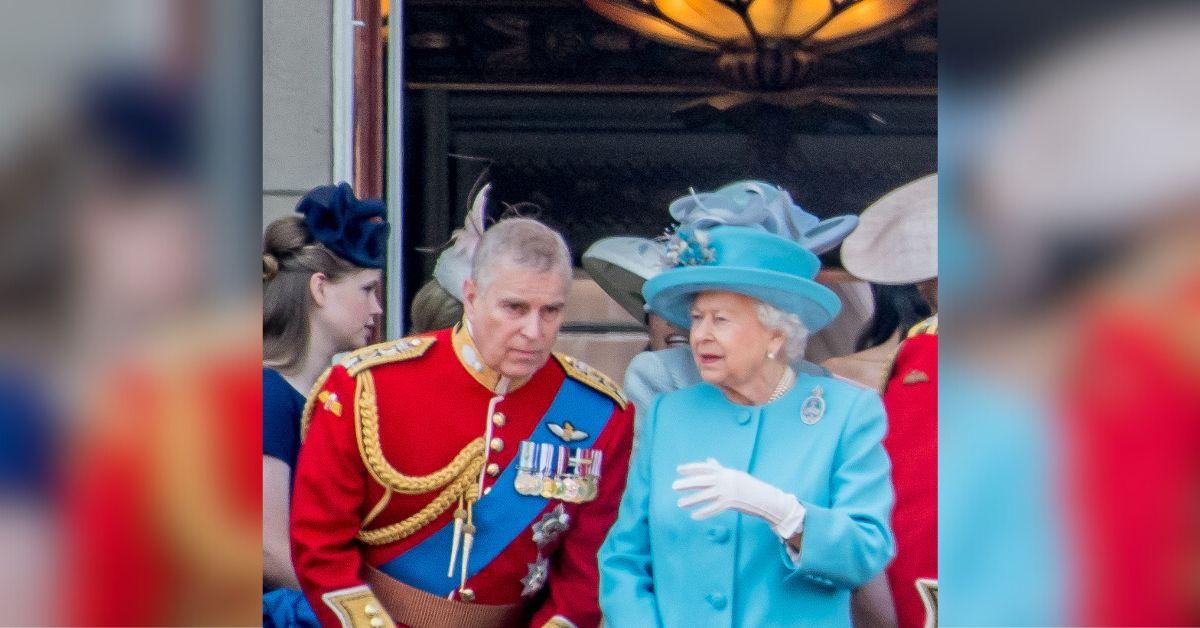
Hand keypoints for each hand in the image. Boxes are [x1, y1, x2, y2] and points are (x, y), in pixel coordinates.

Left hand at [672, 458, 805, 539]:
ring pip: (706, 496)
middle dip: (687, 483)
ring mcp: (728, 492)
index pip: (705, 468)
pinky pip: (714, 508)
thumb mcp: (733, 474)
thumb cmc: (747, 485)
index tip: (678, 469)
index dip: (691, 468)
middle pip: (702, 481)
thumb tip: (709, 459)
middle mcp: (725, 480)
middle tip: (674, 486)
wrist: (764, 497)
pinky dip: (704, 512)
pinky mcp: (731, 503)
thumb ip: (719, 468)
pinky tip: (694, 516)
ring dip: (692, 500)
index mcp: (725, 472)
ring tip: (680, 504)